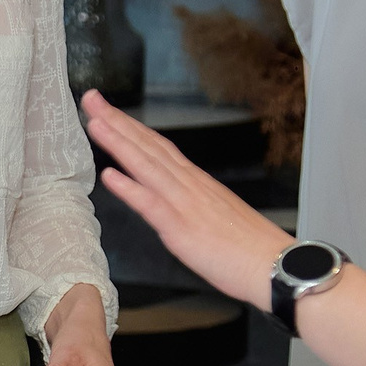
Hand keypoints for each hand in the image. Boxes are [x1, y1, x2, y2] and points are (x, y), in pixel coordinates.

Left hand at [82, 90, 289, 308]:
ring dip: (119, 143)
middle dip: (117, 121)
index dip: (131, 126)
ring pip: (146, 166)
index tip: (108, 110)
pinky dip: (130, 189)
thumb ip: (194, 201)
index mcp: (195, 182)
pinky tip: (110, 176)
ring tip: (95, 123)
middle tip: (90, 98)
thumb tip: (175, 197)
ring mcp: (185, 204)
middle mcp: (188, 185)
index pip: (157, 146)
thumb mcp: (217, 214)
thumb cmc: (249, 247)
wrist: (275, 266)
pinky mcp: (183, 229)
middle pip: (148, 146)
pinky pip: (152, 206)